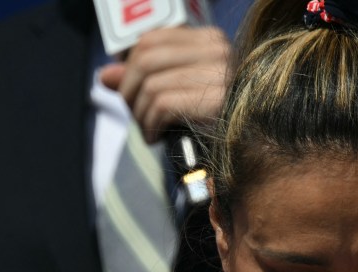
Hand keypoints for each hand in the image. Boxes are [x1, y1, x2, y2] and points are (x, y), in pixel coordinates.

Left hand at [100, 25, 230, 141]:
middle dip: (130, 91)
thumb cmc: (214, 120)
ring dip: (140, 114)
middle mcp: (216, 51)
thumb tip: (105, 76)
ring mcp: (219, 74)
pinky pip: (161, 105)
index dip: (129, 65)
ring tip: (149, 130)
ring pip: (150, 84)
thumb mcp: (177, 91)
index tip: (129, 90)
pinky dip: (150, 125)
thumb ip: (142, 78)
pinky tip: (156, 137)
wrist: (251, 147)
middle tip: (136, 114)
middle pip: (145, 59)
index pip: (151, 39)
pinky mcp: (216, 100)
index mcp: (209, 41)